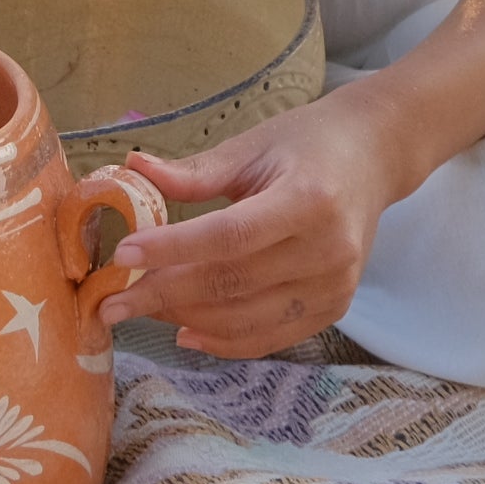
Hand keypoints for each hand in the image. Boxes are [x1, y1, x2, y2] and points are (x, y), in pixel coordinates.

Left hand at [97, 85, 413, 357]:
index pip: (229, 236)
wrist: (373, 157)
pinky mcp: (334, 308)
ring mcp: (334, 286)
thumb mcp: (251, 146)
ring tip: (141, 308)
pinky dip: (224, 340)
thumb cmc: (306, 143)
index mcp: (308, 199)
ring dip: (186, 317)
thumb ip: (195, 171)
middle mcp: (327, 250)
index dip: (173, 250)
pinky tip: (186, 331)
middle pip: (232, 282)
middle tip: (111, 299)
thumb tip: (132, 170)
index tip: (123, 253)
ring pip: (246, 319)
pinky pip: (270, 336)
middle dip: (164, 294)